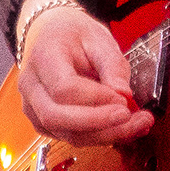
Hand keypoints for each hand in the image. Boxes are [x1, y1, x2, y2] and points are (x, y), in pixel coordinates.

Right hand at [14, 0, 155, 145]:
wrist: (50, 33)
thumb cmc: (72, 34)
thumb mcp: (98, 38)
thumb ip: (112, 65)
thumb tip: (123, 94)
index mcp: (43, 58)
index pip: (64, 88)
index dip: (96, 98)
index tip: (123, 99)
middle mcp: (31, 86)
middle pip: (57, 117)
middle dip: (99, 124)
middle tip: (131, 118)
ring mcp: (33, 107)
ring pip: (65, 133)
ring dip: (104, 135)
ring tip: (138, 125)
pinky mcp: (43, 121)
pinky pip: (69, 136)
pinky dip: (98, 136)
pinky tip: (123, 129)